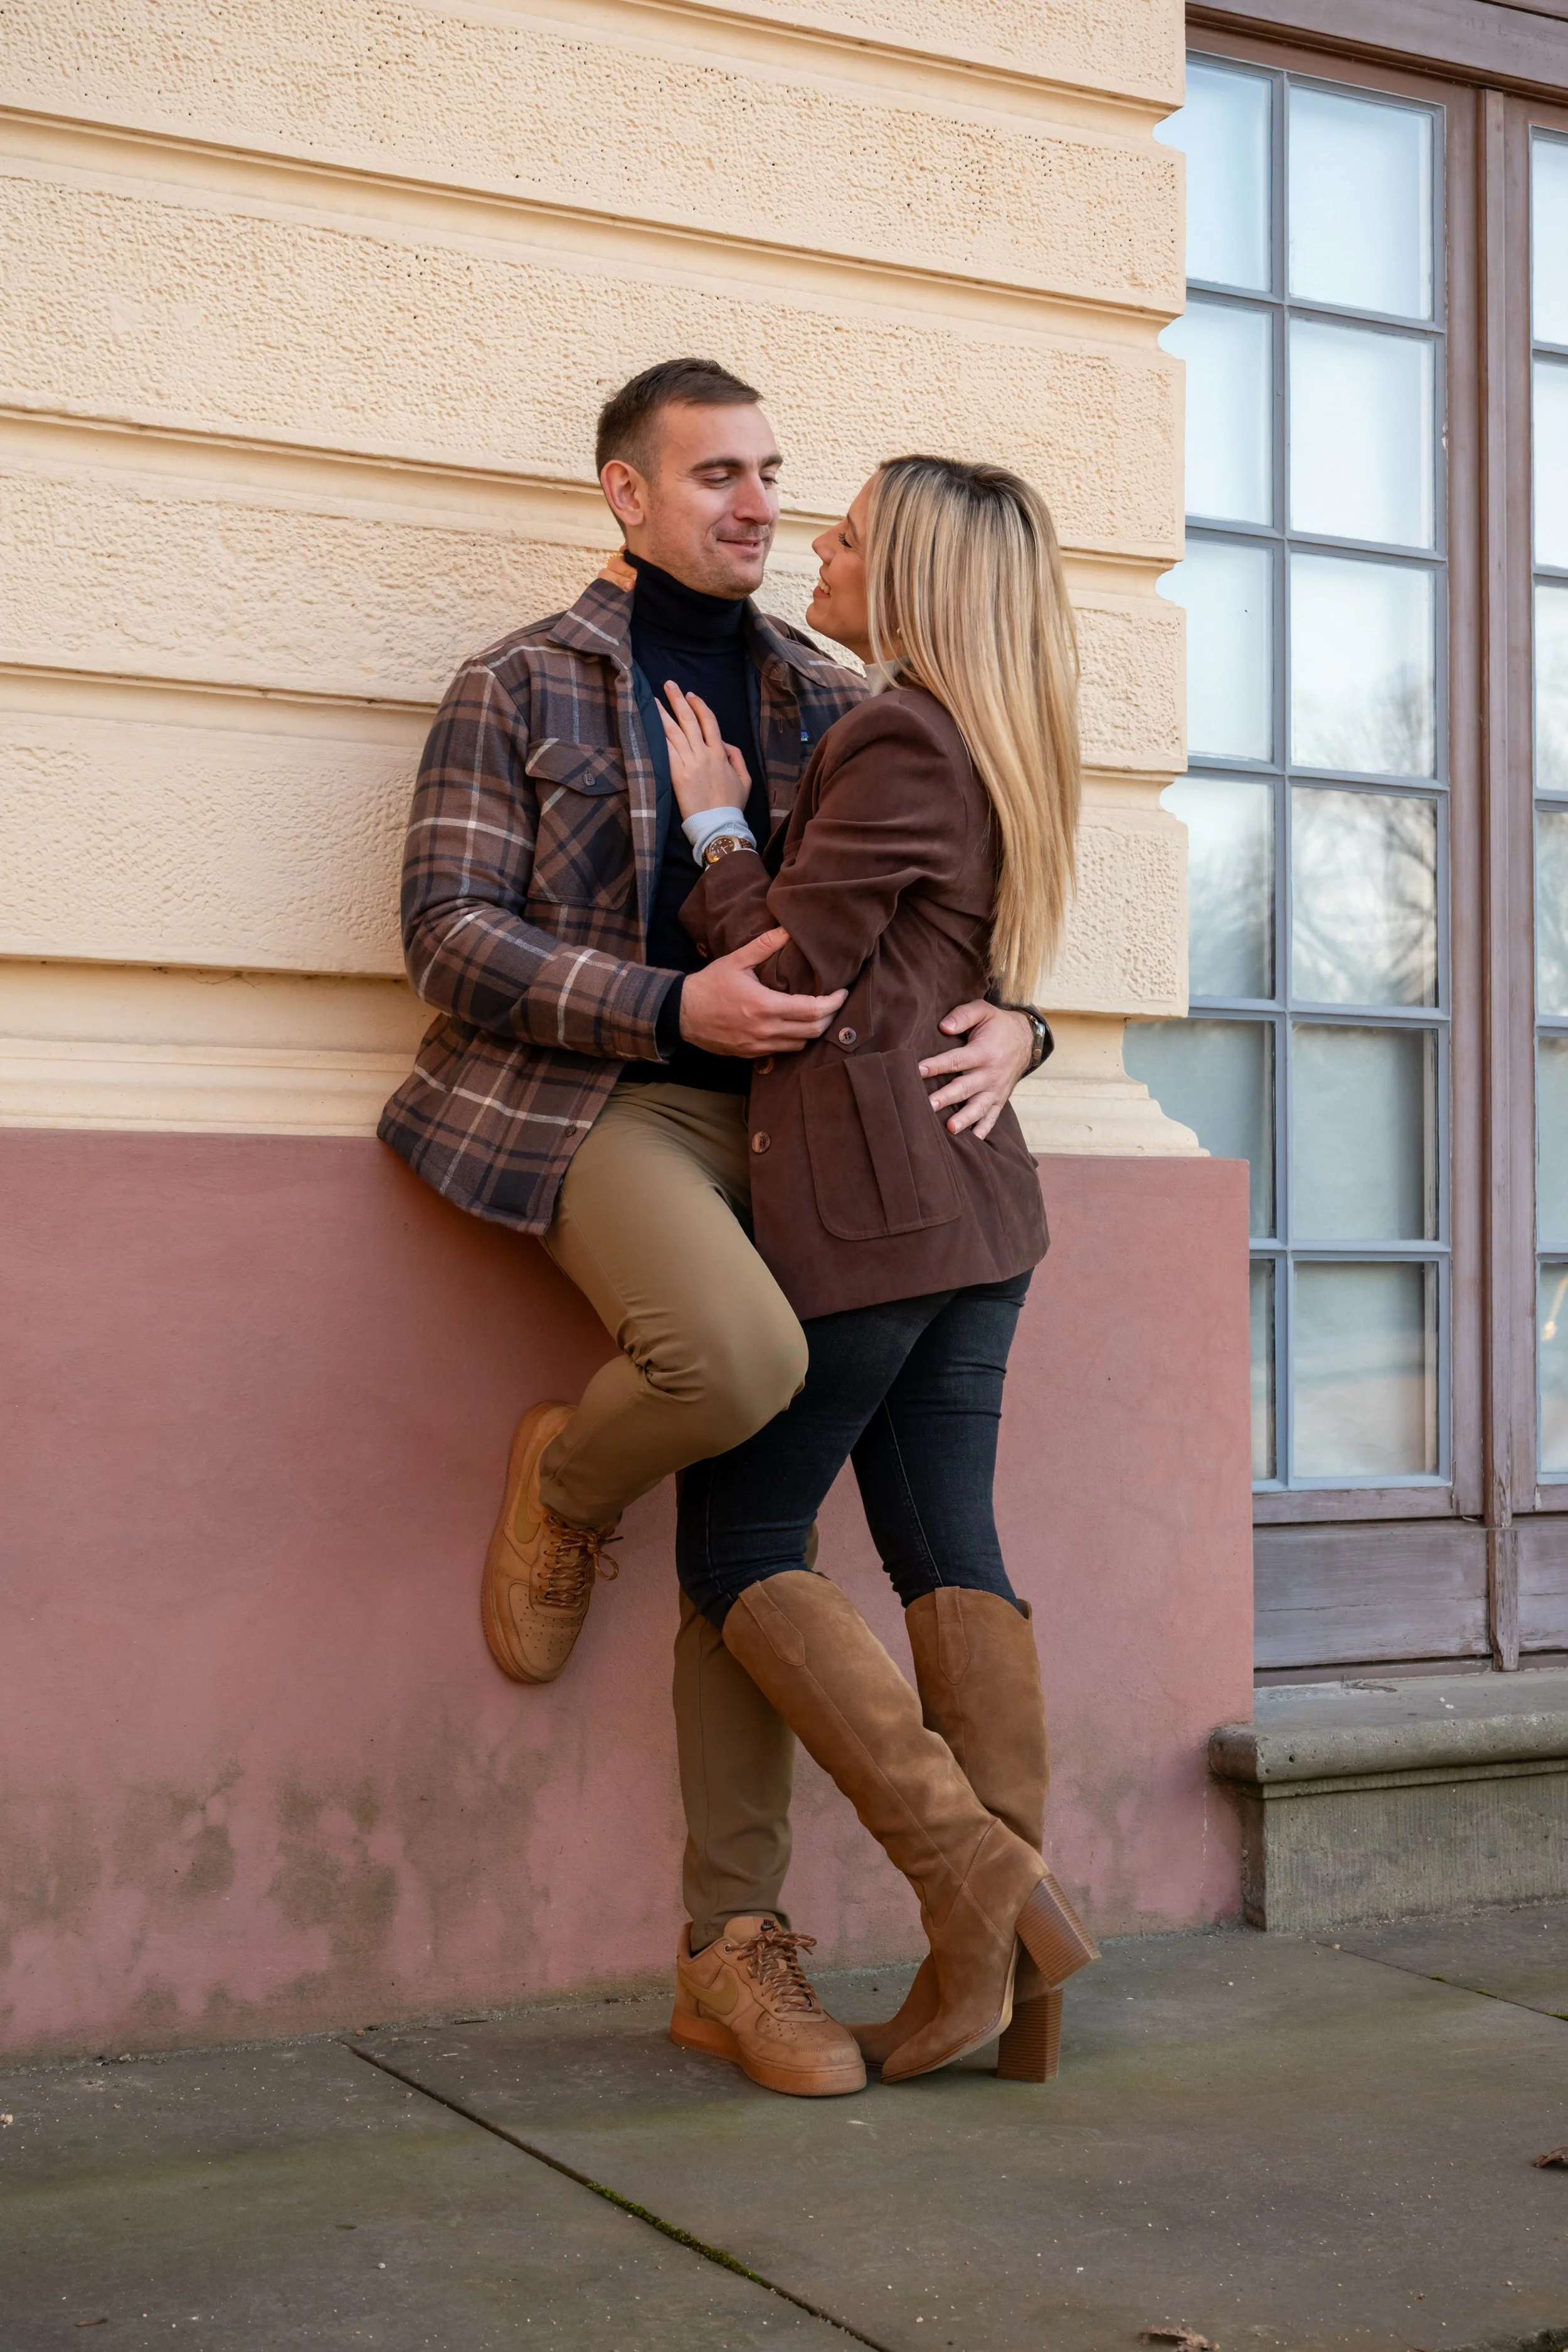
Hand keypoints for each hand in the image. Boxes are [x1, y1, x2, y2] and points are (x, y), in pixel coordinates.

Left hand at [658, 683, 750, 817]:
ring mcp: (689, 763)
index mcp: (720, 753)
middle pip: (688, 720)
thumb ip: (736, 757)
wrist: (719, 825)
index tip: (690, 695)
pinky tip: (648, 725)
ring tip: (653, 700)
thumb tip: (725, 742)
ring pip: (674, 732)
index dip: (699, 706)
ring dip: (663, 713)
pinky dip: (657, 736)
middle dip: (678, 700)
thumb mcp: (745, 779)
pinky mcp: (676, 775)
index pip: (708, 722)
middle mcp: (704, 754)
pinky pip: (666, 750)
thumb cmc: (732, 805)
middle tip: (668, 684)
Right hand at [680, 928, 847, 1055]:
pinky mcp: (751, 1054)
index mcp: (765, 1006)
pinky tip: (795, 1025)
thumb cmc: (709, 984)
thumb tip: (788, 929)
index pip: (814, 1010)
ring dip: (814, 1030)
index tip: (842, 992)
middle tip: (835, 1002)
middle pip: (814, 1031)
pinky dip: (795, 1039)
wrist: (681, 1013)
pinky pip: (784, 1051)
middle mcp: (766, 1030)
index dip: (834, 1002)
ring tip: (818, 1013)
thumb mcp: (736, 960)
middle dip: (830, 1017)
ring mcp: (759, 1046)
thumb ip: (765, 945)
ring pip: (801, 1045)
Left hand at [919, 1003, 1033, 1139]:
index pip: (956, 1060)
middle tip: (928, 1105)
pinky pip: (992, 1118)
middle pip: (965, 1088)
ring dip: (965, 1119)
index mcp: (984, 1052)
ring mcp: (996, 1090)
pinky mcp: (999, 1099)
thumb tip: (944, 1027)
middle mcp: (990, 1074)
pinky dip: (983, 1131)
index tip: (918, 1070)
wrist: (1026, 1039)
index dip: (937, 1065)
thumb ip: (963, 1015)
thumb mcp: (983, 1010)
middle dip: (946, 1097)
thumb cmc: (998, 1024)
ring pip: (978, 1107)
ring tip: (950, 1129)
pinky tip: (972, 1143)